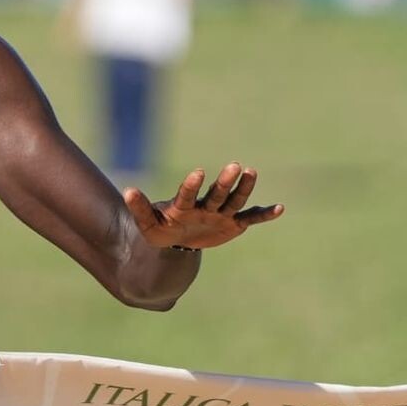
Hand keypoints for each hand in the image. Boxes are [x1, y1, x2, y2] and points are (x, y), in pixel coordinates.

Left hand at [123, 162, 281, 249]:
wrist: (176, 240)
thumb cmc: (161, 229)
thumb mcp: (147, 224)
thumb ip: (139, 208)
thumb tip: (126, 190)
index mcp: (184, 206)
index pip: (188, 194)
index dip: (191, 185)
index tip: (197, 172)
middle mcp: (205, 206)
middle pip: (217, 193)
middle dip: (224, 182)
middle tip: (234, 165)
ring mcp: (220, 214)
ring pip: (234, 201)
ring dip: (243, 188)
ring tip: (252, 171)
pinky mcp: (232, 224)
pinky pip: (250, 218)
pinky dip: (263, 214)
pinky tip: (280, 208)